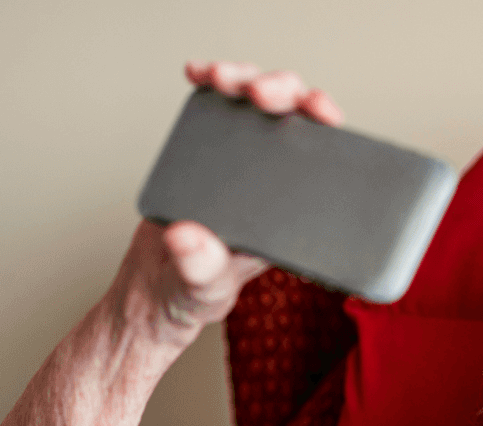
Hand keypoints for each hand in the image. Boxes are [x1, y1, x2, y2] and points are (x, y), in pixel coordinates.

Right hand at [107, 63, 345, 340]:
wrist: (155, 291)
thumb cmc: (195, 294)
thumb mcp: (202, 289)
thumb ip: (200, 267)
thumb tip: (187, 236)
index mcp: (292, 210)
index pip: (326, 157)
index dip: (327, 124)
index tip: (316, 109)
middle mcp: (273, 179)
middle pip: (293, 116)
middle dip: (281, 91)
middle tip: (258, 92)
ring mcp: (241, 162)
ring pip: (258, 104)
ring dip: (245, 79)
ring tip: (221, 78)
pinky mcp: (208, 153)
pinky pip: (218, 110)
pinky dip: (210, 85)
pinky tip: (199, 75)